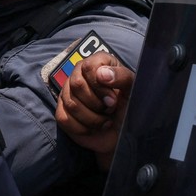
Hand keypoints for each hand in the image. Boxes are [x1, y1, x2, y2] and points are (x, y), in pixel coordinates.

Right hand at [55, 52, 134, 170]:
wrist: (121, 132)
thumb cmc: (127, 107)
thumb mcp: (132, 90)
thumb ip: (122, 77)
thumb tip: (102, 74)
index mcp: (97, 63)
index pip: (89, 67)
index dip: (100, 86)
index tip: (113, 99)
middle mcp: (79, 74)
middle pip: (77, 85)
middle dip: (97, 103)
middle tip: (110, 110)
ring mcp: (68, 93)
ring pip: (72, 104)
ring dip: (93, 119)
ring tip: (104, 120)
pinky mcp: (62, 111)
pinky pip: (65, 119)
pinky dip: (82, 128)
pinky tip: (92, 128)